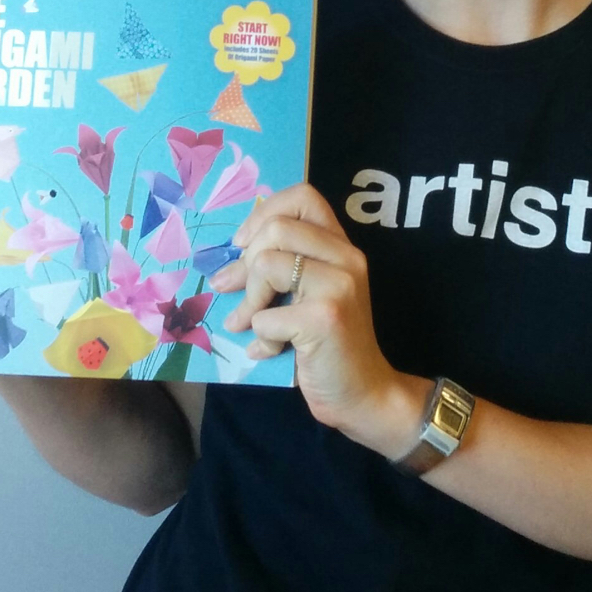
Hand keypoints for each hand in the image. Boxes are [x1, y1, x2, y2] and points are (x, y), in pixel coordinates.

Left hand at [210, 184, 421, 454]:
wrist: (364, 395)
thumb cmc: (329, 346)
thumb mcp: (309, 294)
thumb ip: (284, 266)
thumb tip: (227, 259)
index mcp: (342, 247)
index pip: (303, 196)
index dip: (263, 214)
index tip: (244, 245)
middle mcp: (347, 258)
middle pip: (276, 228)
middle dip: (245, 263)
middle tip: (235, 291)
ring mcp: (339, 286)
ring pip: (266, 264)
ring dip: (248, 302)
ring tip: (248, 324)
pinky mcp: (325, 318)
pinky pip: (266, 316)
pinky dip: (259, 337)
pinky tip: (269, 351)